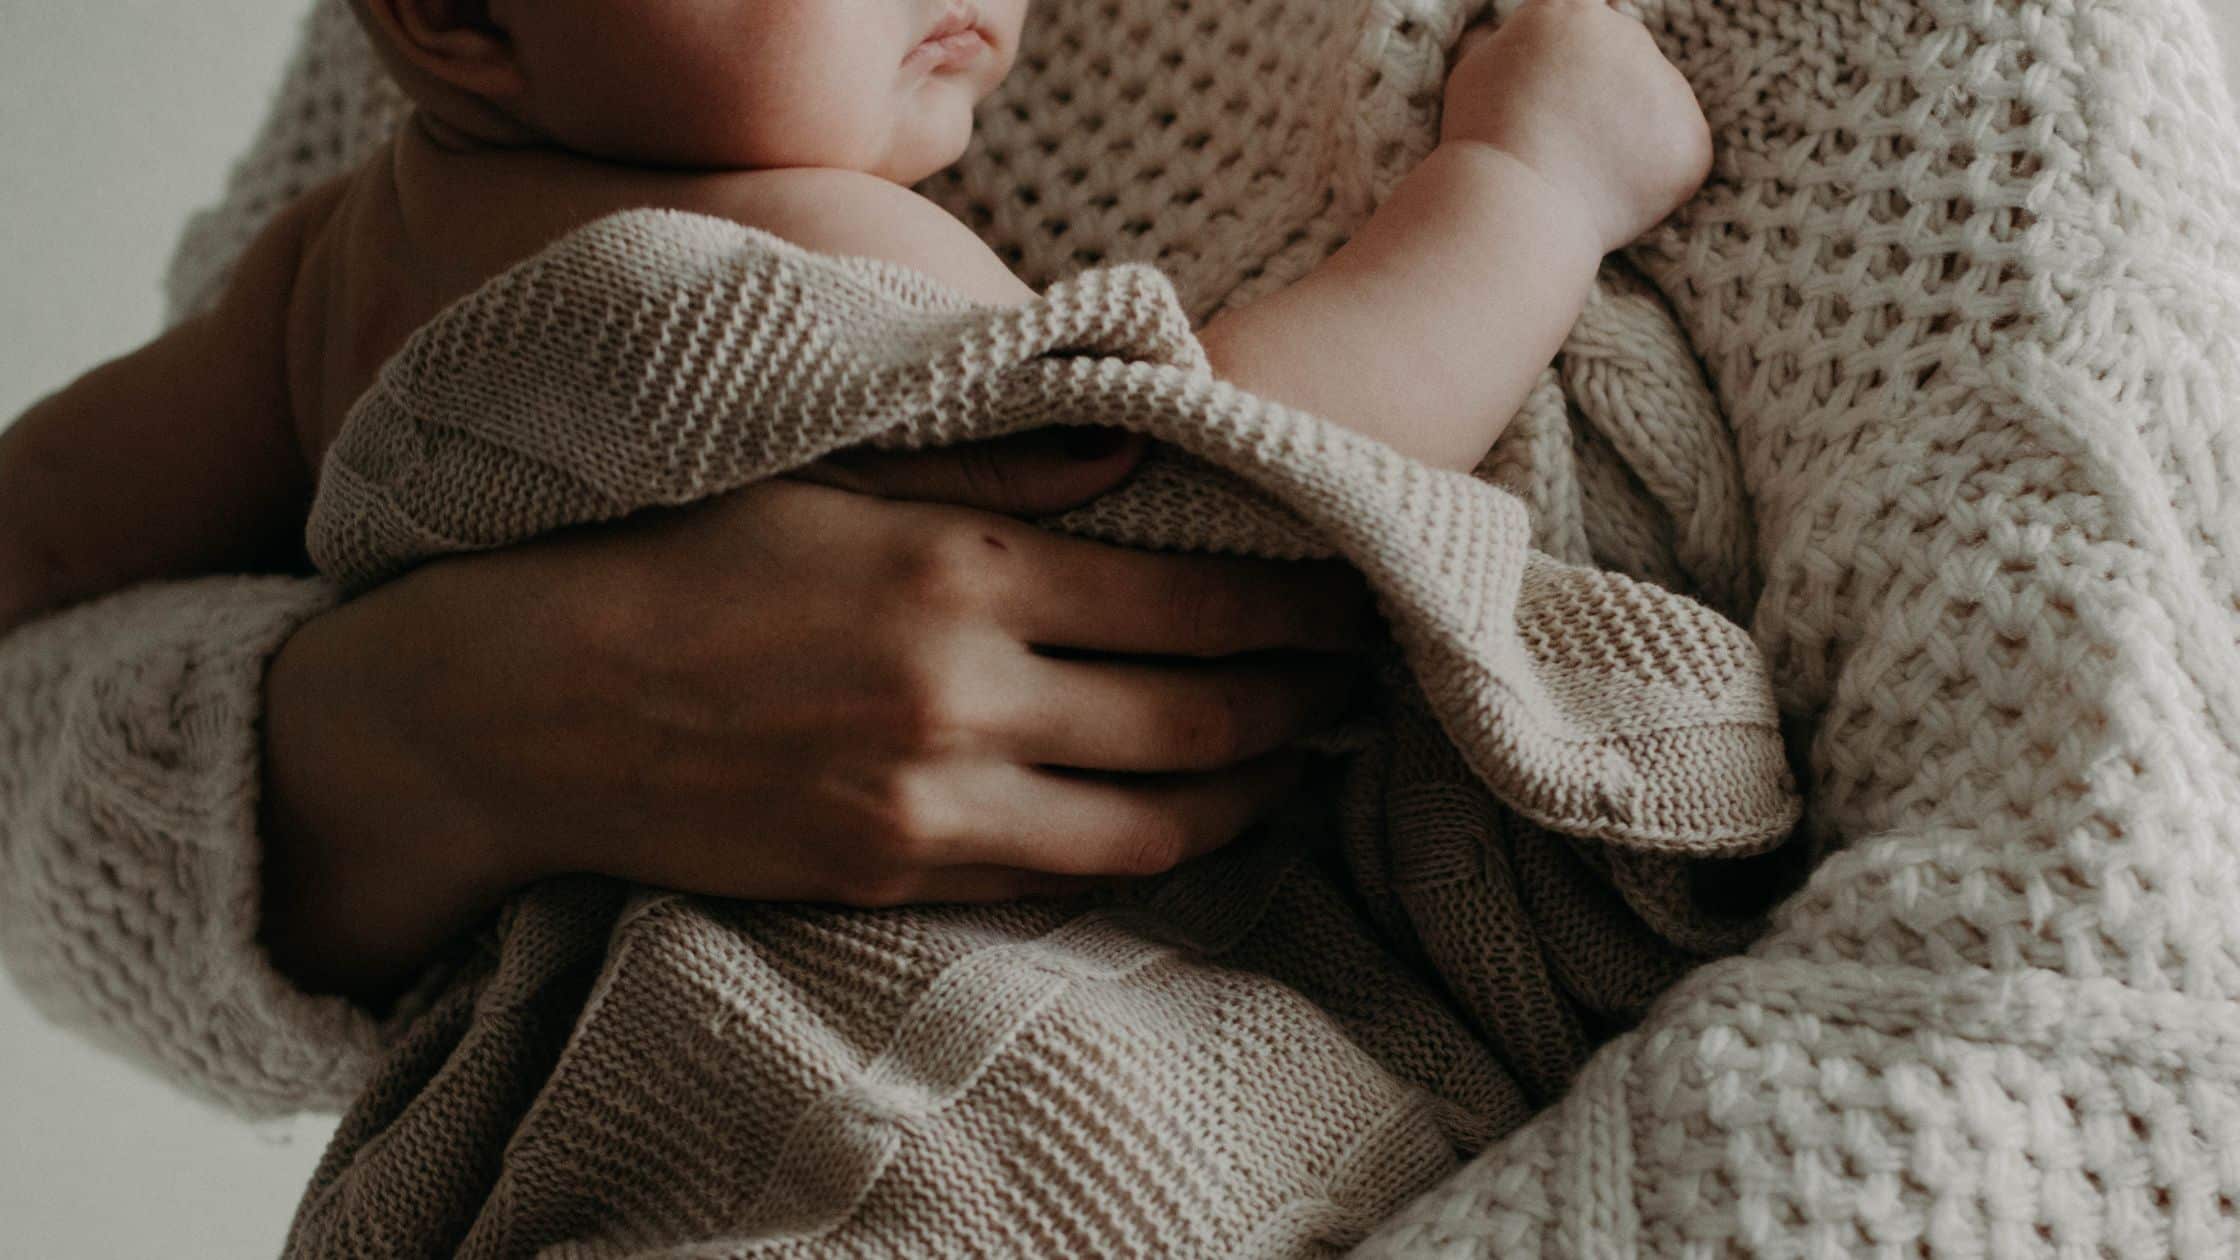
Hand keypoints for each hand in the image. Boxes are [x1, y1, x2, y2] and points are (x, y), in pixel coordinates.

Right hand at [260, 427, 1375, 1000]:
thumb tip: (1140, 451)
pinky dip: (1146, 851)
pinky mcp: (893, 875)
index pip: (1192, 601)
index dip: (1295, 608)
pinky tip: (1182, 822)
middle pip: (1201, 716)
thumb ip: (998, 462)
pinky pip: (1062, 877)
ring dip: (1249, 794)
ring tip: (1298, 764)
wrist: (525, 704)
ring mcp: (932, 800)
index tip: (1350, 599)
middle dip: (1302, 704)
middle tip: (1358, 687)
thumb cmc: (678, 557)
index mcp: (960, 568)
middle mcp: (965, 693)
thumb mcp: (830, 470)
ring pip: (1151, 822)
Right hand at [1440, 0, 1712, 252]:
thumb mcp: (1473, 70)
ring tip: (1584, 172)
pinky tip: (1612, 193)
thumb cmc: (1483, 142)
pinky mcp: (1690, 141)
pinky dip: (1653, 176)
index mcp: (1575, 12)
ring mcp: (1668, 87)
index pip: (1592, 13)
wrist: (1515, 208)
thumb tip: (1502, 28)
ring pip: (1656, 105)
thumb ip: (1501, 39)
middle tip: (1565, 139)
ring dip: (1630, 133)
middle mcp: (1629, 35)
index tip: (1567, 76)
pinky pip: (1677, 153)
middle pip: (1626, 56)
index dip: (1580, 48)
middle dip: (1604, 91)